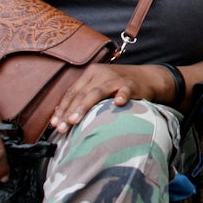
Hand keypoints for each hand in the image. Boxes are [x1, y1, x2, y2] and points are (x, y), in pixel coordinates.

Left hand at [48, 63, 165, 134]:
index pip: (72, 92)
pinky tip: (118, 103)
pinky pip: (125, 90)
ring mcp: (116, 78)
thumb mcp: (99, 87)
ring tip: (75, 120)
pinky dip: (121, 95)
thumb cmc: (119, 85)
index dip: (62, 108)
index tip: (55, 124)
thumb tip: (61, 115)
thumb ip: (83, 97)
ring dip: (84, 107)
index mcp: (90, 73)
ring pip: (97, 92)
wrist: (148, 77)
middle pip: (81, 94)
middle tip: (62, 128)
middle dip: (69, 112)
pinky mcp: (131, 84)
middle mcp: (101, 74)